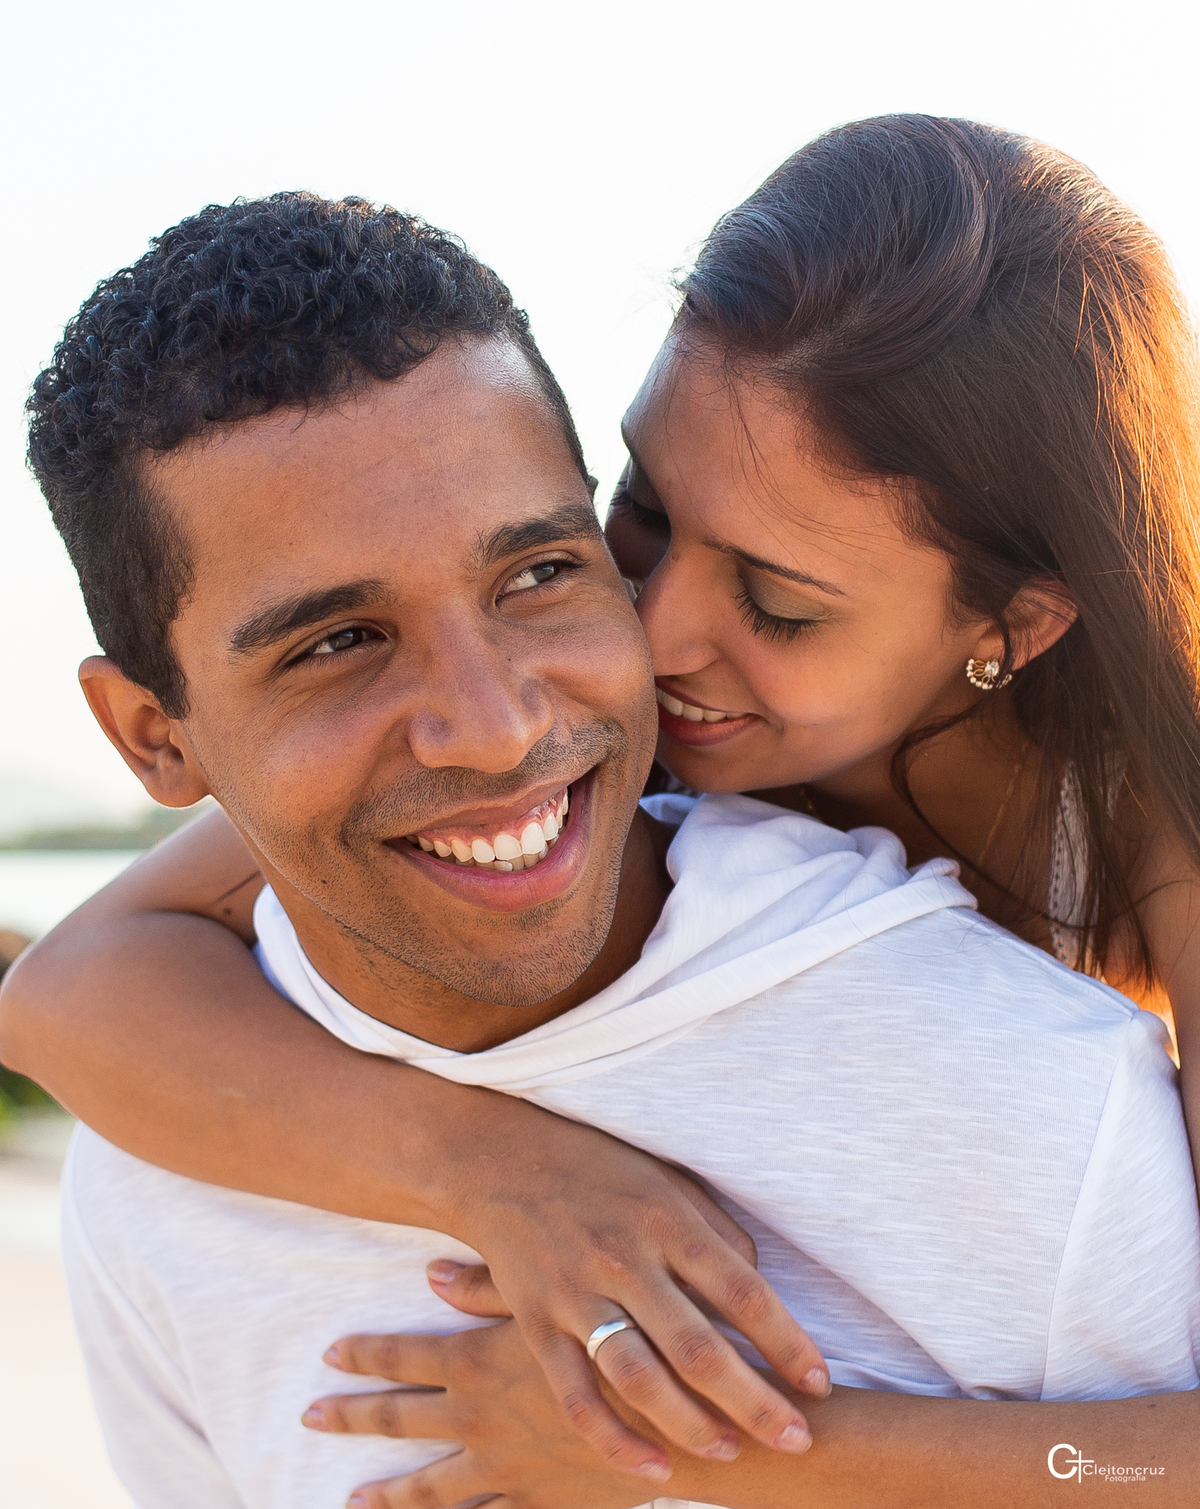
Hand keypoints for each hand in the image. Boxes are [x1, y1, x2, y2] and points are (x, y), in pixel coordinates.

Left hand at [305, 1321, 691, 1508]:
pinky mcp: (543, 1504)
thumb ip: (494, 1286)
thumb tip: (433, 1272)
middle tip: (311, 1415)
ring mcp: (509, 1468)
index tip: (330, 1353)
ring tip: (355, 1502)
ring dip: (392, 1495)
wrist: (687, 1416)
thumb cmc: (627, 1336)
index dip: (367, 1354)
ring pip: (434, 1488)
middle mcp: (483, 1418)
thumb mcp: (559, 1291)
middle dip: (355, 1416)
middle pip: (402, 1419)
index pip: (407, 1354)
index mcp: (483, 1361)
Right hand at [444, 1116, 826, 1478]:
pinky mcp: (535, 1321)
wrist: (500, 1158)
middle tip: (798, 1440)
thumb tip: (758, 1288)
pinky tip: (655, 1468)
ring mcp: (576, 1294)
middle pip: (698, 1347)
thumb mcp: (669, 1180)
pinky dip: (615, 1441)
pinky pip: (576, 1395)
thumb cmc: (600, 1166)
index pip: (741, 1291)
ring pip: (640, 1380)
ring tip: (732, 1451)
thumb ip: (717, 1233)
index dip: (786, 1342)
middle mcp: (624, 1259)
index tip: (819, 1383)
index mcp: (665, 1220)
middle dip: (754, 1402)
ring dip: (692, 1425)